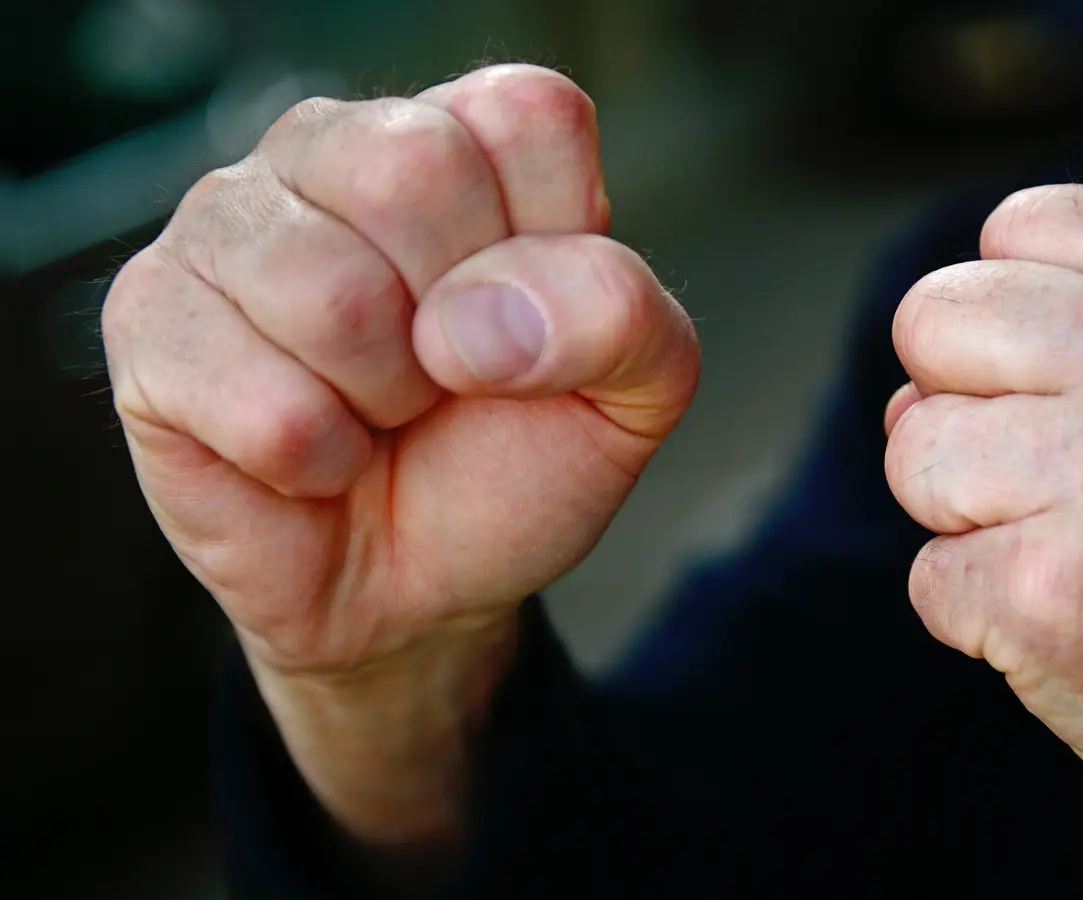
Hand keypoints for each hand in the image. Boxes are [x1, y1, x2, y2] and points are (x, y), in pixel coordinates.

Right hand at [103, 65, 698, 846]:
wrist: (418, 590)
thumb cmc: (511, 464)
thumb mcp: (631, 393)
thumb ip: (621, 316)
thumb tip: (472, 318)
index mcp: (464, 136)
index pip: (526, 117)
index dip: (554, 250)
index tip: (535, 324)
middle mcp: (335, 145)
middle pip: (413, 174)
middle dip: (461, 330)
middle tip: (446, 376)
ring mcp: (225, 220)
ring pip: (330, 296)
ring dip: (383, 402)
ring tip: (376, 412)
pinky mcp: (150, 315)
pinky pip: (263, 403)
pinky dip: (316, 463)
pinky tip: (312, 455)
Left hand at [884, 185, 1082, 897]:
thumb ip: (1074, 326)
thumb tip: (903, 392)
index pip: (1013, 227)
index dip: (1023, 325)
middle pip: (934, 318)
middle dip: (969, 407)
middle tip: (1078, 483)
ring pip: (914, 448)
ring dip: (968, 518)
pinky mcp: (1054, 591)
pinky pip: (928, 577)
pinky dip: (982, 617)